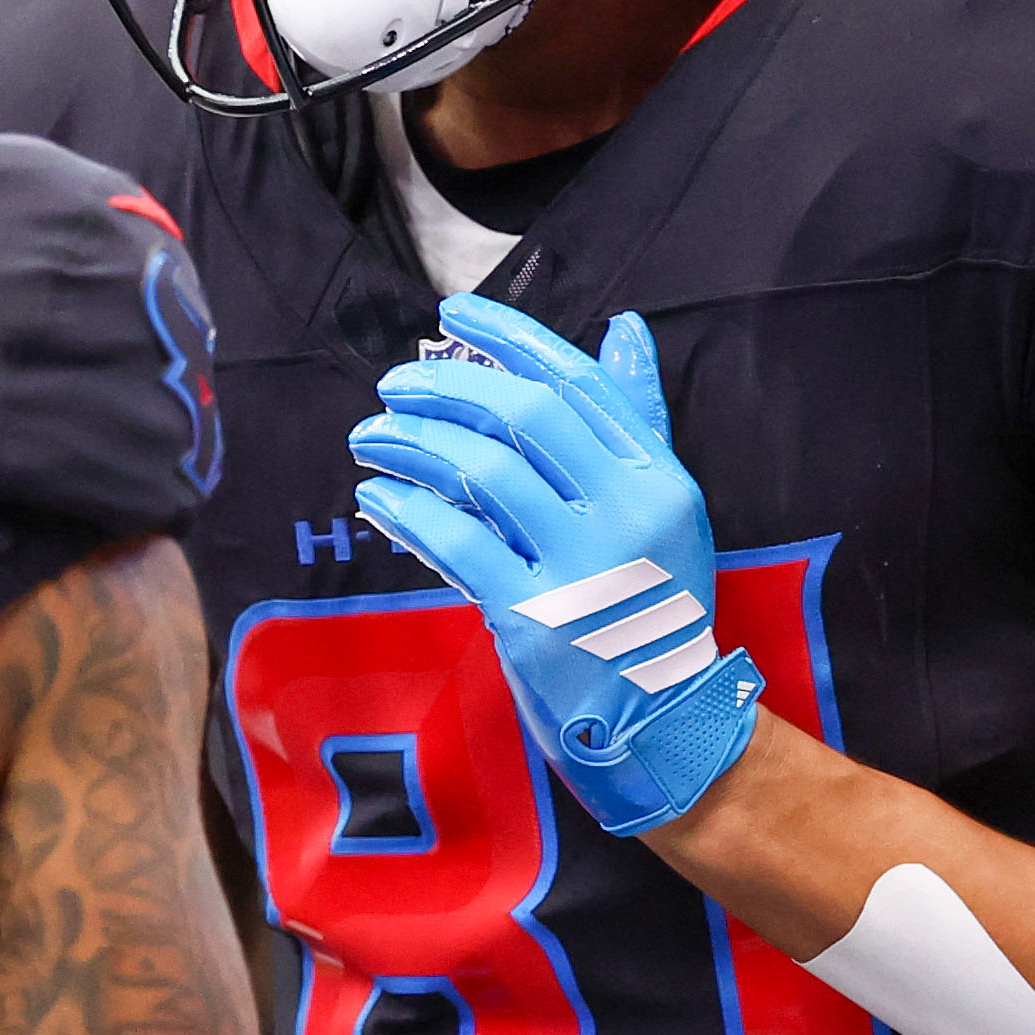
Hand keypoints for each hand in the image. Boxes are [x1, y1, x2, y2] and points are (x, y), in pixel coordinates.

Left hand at [348, 295, 766, 837]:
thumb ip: (634, 419)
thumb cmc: (651, 604)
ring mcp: (584, 567)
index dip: (509, 338)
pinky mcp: (537, 619)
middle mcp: (628, 511)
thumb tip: (621, 326)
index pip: (574, 382)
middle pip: (521, 416)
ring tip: (369, 437)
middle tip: (392, 386)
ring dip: (411, 444)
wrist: (664, 721)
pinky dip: (405, 510)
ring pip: (480, 473)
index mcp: (657, 475)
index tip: (451, 314)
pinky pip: (454, 544)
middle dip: (443, 388)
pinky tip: (376, 495)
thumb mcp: (665, 505)